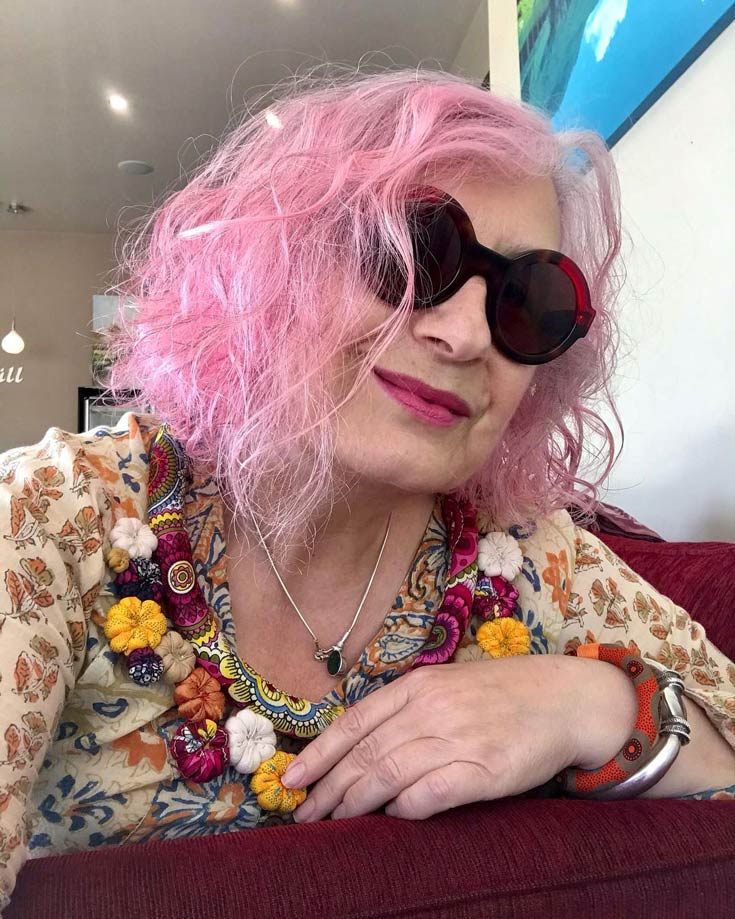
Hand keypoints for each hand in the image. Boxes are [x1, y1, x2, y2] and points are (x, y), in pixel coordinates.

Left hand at [282, 654, 615, 821]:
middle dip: (329, 786)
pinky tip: (391, 818)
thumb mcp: (447, 685)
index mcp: (419, 685)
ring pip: (388, 774)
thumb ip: (407, 709)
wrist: (564, 698)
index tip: (292, 778)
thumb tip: (360, 747)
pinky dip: (404, 809)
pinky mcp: (486, 770)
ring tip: (334, 822)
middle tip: (305, 813)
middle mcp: (433, 708)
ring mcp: (459, 738)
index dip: (319, 752)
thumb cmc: (501, 694)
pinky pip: (430, 794)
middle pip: (365, 752)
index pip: (355, 721)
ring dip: (355, 803)